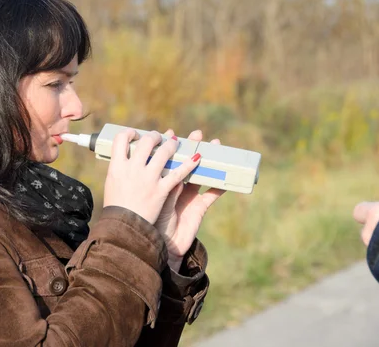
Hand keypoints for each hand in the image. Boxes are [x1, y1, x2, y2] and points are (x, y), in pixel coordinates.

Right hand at [103, 128, 200, 224]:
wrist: (124, 228)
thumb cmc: (116, 208)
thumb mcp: (113, 185)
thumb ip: (121, 171)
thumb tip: (126, 160)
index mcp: (116, 167)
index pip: (120, 139)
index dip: (129, 133)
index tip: (135, 134)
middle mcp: (132, 169)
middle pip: (146, 142)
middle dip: (154, 136)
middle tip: (159, 137)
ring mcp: (148, 179)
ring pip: (164, 153)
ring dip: (172, 145)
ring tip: (176, 142)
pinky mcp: (161, 190)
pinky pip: (178, 174)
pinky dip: (188, 165)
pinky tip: (196, 159)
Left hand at [155, 129, 225, 271]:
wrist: (158, 245)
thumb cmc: (149, 222)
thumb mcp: (154, 200)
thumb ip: (162, 187)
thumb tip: (169, 172)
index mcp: (160, 184)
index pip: (165, 161)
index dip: (168, 147)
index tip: (170, 131)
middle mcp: (176, 187)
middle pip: (185, 164)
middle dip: (191, 147)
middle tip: (197, 133)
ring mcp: (189, 196)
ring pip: (201, 174)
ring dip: (209, 160)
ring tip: (216, 145)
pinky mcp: (200, 207)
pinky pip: (214, 193)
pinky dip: (222, 184)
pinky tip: (229, 174)